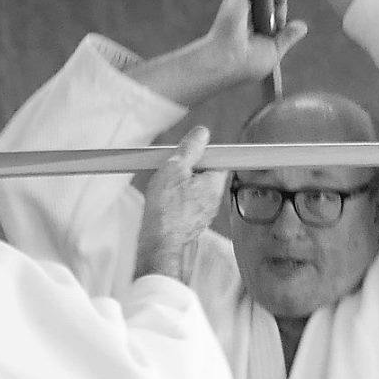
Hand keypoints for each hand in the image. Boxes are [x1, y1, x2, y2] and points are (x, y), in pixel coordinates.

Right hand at [135, 127, 227, 282]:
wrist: (160, 245)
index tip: (189, 153)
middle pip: (206, 176)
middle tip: (172, 169)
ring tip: (164, 189)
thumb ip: (190, 149)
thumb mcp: (175, 168)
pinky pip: (187, 207)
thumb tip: (202, 134)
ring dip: (180, 187)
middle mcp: (214, 201)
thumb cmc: (167, 210)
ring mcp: (204, 215)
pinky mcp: (192, 225)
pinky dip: (176, 203)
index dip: (203, 154)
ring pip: (195, 192)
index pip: (219, 160)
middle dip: (189, 171)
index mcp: (215, 183)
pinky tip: (163, 205)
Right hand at [203, 0, 306, 86]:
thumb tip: (303, 26)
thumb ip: (287, 38)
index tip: (280, 24)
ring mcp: (242, 4)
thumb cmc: (249, 61)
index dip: (281, 15)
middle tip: (280, 5)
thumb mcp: (274, 52)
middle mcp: (249, 17)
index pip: (274, 16)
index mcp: (257, 32)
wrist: (228, 57)